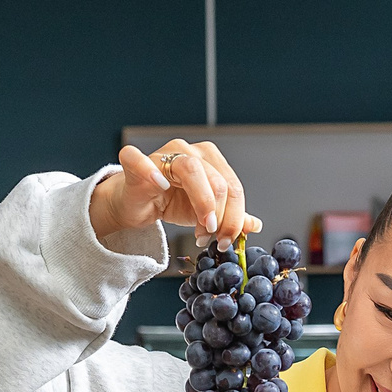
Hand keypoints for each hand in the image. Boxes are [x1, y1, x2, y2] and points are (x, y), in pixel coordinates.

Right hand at [90, 140, 259, 243]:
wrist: (136, 205)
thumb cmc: (169, 202)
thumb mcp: (204, 213)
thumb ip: (228, 216)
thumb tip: (254, 225)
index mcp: (211, 159)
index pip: (233, 187)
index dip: (234, 217)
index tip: (225, 240)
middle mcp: (190, 151)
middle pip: (218, 181)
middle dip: (219, 216)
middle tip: (211, 237)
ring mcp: (164, 153)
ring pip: (192, 170)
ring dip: (202, 203)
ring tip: (200, 228)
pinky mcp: (136, 162)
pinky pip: (139, 159)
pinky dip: (150, 171)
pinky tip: (160, 187)